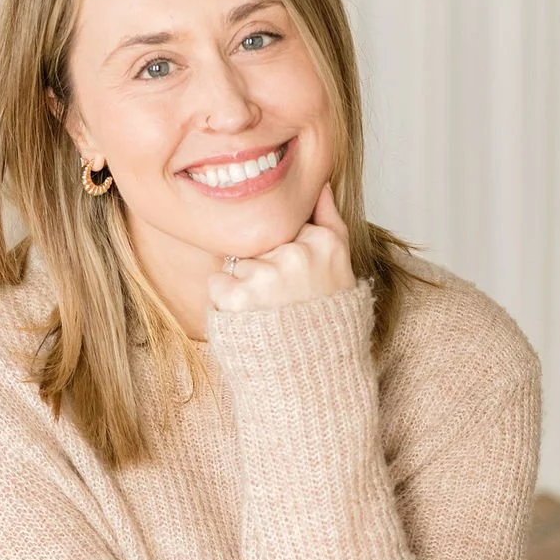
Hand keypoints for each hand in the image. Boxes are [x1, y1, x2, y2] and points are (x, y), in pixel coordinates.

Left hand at [207, 183, 356, 314]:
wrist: (316, 376)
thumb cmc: (328, 321)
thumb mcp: (341, 267)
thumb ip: (330, 220)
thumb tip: (321, 183)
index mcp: (326, 242)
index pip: (284, 226)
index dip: (285, 254)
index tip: (300, 283)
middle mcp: (298, 254)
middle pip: (260, 242)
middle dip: (265, 267)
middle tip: (285, 303)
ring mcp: (269, 275)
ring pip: (237, 262)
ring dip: (245, 286)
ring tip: (270, 315)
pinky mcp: (240, 297)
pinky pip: (218, 284)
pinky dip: (226, 303)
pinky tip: (252, 322)